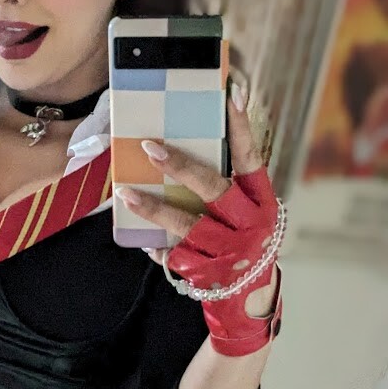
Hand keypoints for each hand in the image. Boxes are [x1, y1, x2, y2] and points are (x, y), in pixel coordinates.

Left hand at [117, 85, 282, 356]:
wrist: (249, 295)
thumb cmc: (241, 238)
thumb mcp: (246, 210)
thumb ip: (226, 184)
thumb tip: (178, 147)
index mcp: (261, 199)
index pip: (250, 157)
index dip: (241, 126)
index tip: (229, 93)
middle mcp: (250, 222)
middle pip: (213, 189)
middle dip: (181, 166)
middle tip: (150, 146)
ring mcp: (229, 249)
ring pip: (187, 224)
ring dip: (154, 208)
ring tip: (126, 193)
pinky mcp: (209, 273)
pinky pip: (175, 254)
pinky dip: (157, 245)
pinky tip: (142, 239)